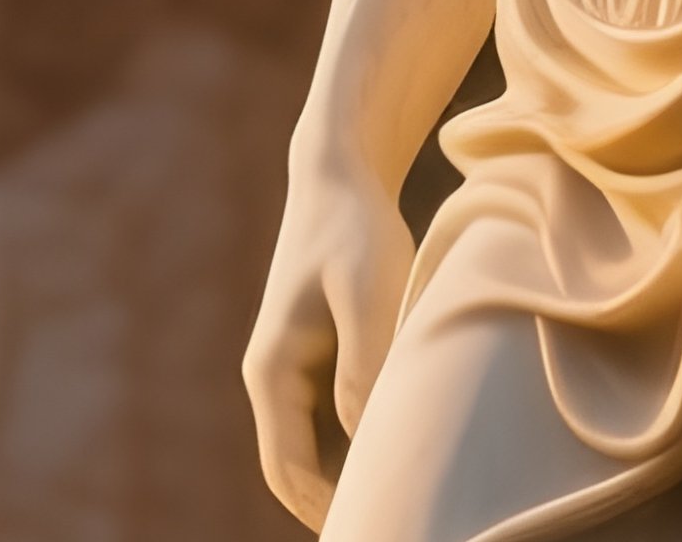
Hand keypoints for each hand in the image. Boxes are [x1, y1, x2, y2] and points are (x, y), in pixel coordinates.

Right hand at [242, 155, 415, 531]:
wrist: (340, 175)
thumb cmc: (355, 229)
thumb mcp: (365, 293)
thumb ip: (362, 367)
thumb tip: (364, 440)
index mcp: (271, 370)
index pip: (287, 472)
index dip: (328, 514)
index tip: (380, 528)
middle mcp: (272, 376)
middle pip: (296, 470)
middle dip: (338, 504)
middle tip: (401, 519)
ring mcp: (293, 366)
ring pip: (316, 448)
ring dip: (351, 475)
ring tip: (410, 493)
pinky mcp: (317, 354)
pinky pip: (331, 421)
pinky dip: (359, 443)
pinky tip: (405, 442)